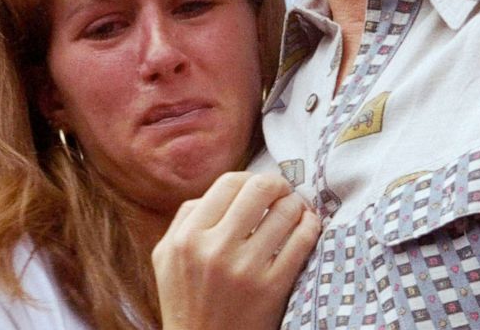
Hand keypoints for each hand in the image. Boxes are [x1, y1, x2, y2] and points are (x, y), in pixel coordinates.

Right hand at [153, 171, 320, 329]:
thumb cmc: (187, 301)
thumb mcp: (168, 258)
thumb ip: (187, 218)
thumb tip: (226, 187)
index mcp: (186, 238)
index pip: (229, 182)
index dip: (250, 178)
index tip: (259, 188)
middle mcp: (213, 250)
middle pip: (260, 188)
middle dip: (278, 185)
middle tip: (283, 192)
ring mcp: (244, 270)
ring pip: (286, 211)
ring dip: (297, 205)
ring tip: (297, 210)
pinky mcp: (272, 288)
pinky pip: (303, 240)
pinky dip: (310, 225)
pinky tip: (308, 226)